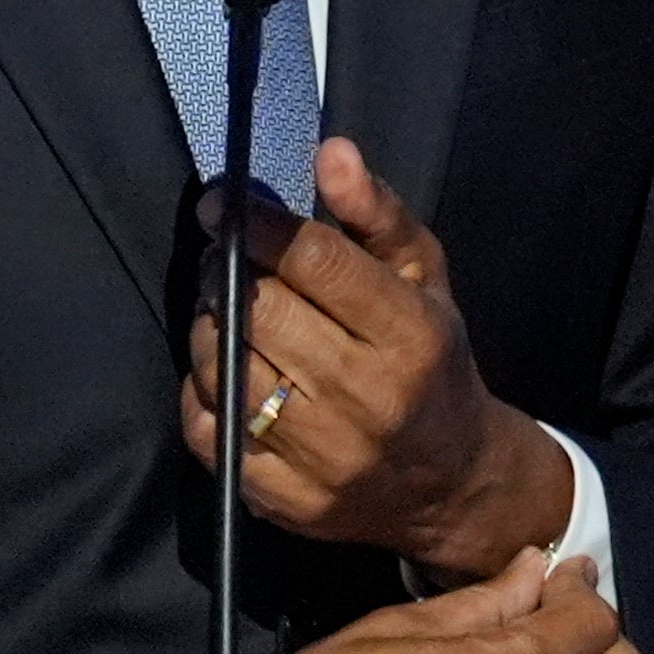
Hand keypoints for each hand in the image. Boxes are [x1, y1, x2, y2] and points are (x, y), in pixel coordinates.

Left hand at [180, 137, 573, 578]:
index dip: (258, 223)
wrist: (452, 484)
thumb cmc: (431, 362)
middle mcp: (368, 397)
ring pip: (224, 367)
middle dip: (226, 272)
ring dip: (209, 328)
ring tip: (226, 313)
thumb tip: (329, 153)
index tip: (223, 203)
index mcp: (410, 334)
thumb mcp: (424, 278)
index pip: (315, 262)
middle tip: (224, 259)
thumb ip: (376, 212)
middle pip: (260, 312)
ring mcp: (324, 457)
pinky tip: (226, 373)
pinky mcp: (285, 499)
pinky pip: (208, 429)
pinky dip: (202, 392)